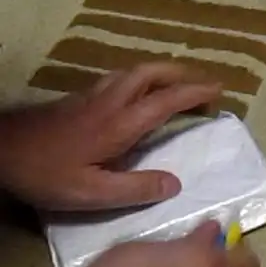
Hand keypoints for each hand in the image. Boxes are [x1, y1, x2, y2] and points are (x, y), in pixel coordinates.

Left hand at [0, 62, 220, 210]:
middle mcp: (108, 103)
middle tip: (202, 83)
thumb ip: (136, 188)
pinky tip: (136, 94)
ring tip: (175, 83)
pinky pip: (117, 80)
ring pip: (132, 73)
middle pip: (149, 73)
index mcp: (119, 125)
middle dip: (180, 74)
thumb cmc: (45, 174)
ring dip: (160, 73)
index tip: (218, 90)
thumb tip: (176, 183)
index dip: (194, 93)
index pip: (165, 101)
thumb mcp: (92, 193)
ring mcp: (90, 98)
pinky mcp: (76, 101)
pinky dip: (139, 80)